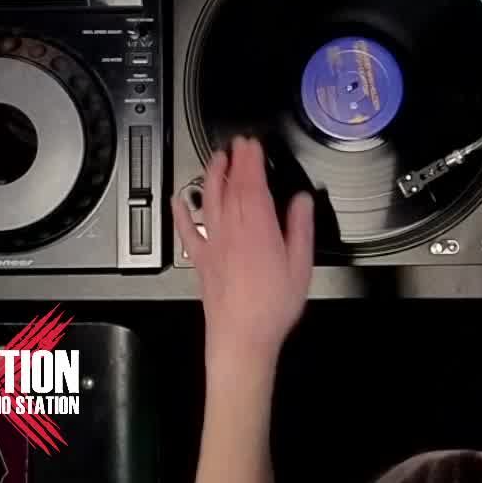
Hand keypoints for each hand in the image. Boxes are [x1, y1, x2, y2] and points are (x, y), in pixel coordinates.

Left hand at [173, 136, 314, 371]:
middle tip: (238, 143)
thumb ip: (300, 228)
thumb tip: (301, 200)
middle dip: (234, 162)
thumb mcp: (301, 266)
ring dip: (211, 176)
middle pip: (230, 188)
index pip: (252, 185)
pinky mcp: (201, 260)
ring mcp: (212, 245)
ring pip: (208, 201)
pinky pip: (187, 230)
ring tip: (215, 159)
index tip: (252, 144)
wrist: (241, 339)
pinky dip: (182, 212)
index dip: (251, 161)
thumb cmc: (272, 307)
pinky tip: (179, 199)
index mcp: (258, 230)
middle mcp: (231, 232)